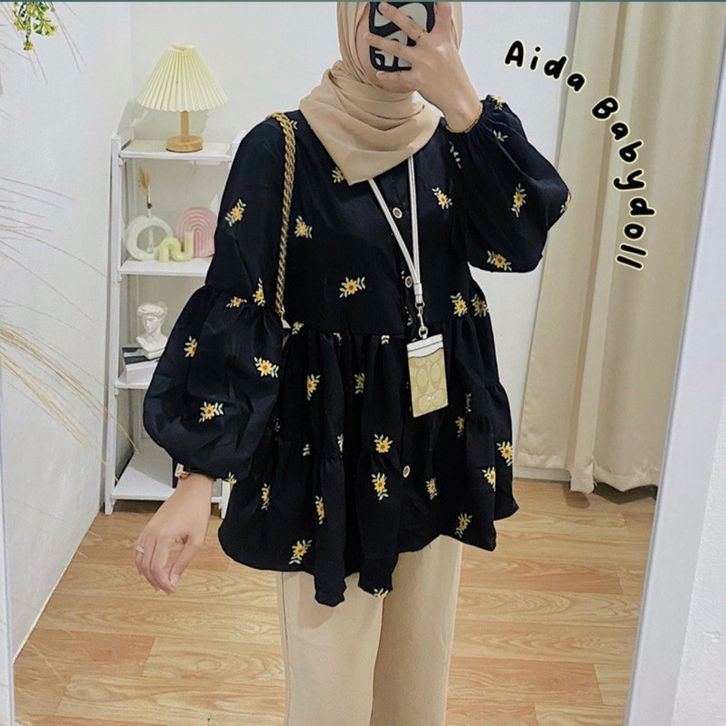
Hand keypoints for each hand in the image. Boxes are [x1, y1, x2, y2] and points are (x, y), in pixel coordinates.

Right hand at [134, 473, 212, 593]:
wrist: (192, 491)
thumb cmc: (196, 510)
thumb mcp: (197, 539)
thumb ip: (184, 561)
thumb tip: (174, 579)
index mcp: (164, 536)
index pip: (157, 568)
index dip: (162, 583)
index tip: (171, 589)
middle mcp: (152, 534)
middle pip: (145, 566)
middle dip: (154, 581)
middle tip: (166, 589)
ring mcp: (148, 530)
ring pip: (138, 558)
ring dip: (146, 573)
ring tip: (158, 582)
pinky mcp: (148, 527)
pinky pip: (138, 548)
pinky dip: (141, 561)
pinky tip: (149, 567)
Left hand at [365, 1, 480, 127]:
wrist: (458, 98)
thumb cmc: (453, 75)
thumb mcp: (450, 51)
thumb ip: (438, 37)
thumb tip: (424, 31)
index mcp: (442, 38)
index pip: (443, 13)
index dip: (438, 1)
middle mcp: (432, 47)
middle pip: (410, 26)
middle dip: (394, 14)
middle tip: (382, 7)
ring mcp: (423, 62)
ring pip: (396, 48)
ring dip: (379, 42)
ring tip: (367, 37)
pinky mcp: (417, 79)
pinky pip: (398, 76)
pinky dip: (387, 76)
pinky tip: (379, 74)